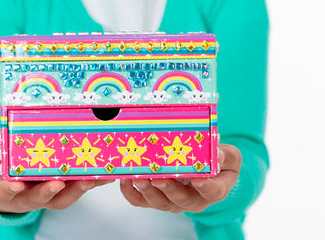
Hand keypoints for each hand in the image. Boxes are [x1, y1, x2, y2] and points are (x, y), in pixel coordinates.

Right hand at [0, 146, 113, 212]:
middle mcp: (26, 197)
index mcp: (3, 191)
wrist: (0, 185)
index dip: (11, 189)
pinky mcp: (60, 188)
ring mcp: (45, 194)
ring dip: (77, 189)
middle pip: (40, 199)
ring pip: (62, 198)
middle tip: (59, 182)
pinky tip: (104, 173)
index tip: (16, 184)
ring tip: (91, 178)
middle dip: (51, 191)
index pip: (6, 192)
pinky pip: (74, 187)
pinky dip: (89, 182)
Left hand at [119, 144, 240, 212]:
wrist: (205, 167)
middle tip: (159, 178)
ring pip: (160, 203)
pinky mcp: (157, 197)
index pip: (213, 192)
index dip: (205, 187)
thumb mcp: (230, 156)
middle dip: (168, 190)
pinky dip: (131, 193)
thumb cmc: (218, 161)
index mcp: (214, 189)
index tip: (197, 179)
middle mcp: (193, 199)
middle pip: (181, 200)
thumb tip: (218, 153)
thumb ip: (226, 155)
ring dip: (148, 191)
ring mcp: (173, 200)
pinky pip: (142, 201)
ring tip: (139, 178)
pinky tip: (125, 179)